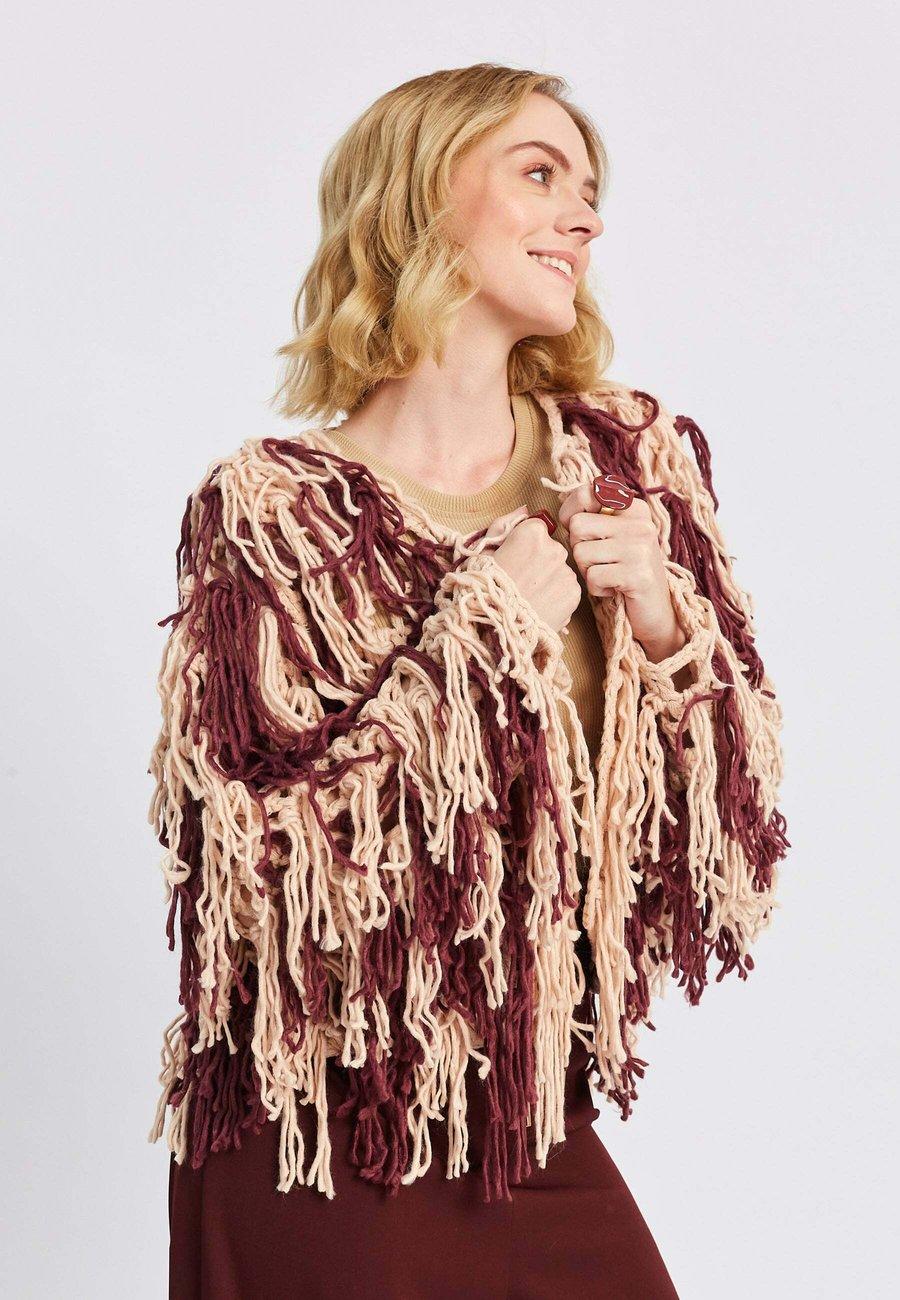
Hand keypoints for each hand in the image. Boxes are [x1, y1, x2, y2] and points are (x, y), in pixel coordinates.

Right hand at [486, 505, 581, 632]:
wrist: (497, 628)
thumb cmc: (485, 588)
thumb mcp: (484, 551)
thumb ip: (505, 524)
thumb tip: (525, 509)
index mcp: (532, 533)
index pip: (538, 528)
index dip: (526, 544)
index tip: (516, 559)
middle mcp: (554, 548)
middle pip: (551, 549)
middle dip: (540, 561)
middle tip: (523, 581)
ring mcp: (567, 571)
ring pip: (560, 569)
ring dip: (550, 579)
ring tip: (531, 596)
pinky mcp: (575, 593)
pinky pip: (568, 588)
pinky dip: (558, 595)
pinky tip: (541, 604)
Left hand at [558, 484, 687, 662]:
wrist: (656, 612)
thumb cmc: (625, 572)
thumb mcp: (614, 537)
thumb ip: (594, 518)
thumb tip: (564, 510)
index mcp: (635, 509)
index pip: (589, 491)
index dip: (571, 509)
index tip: (576, 526)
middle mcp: (640, 524)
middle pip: (577, 526)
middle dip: (578, 548)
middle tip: (599, 561)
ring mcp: (640, 549)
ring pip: (580, 552)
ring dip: (587, 570)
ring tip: (608, 575)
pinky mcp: (637, 575)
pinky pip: (592, 577)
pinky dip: (596, 589)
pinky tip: (613, 589)